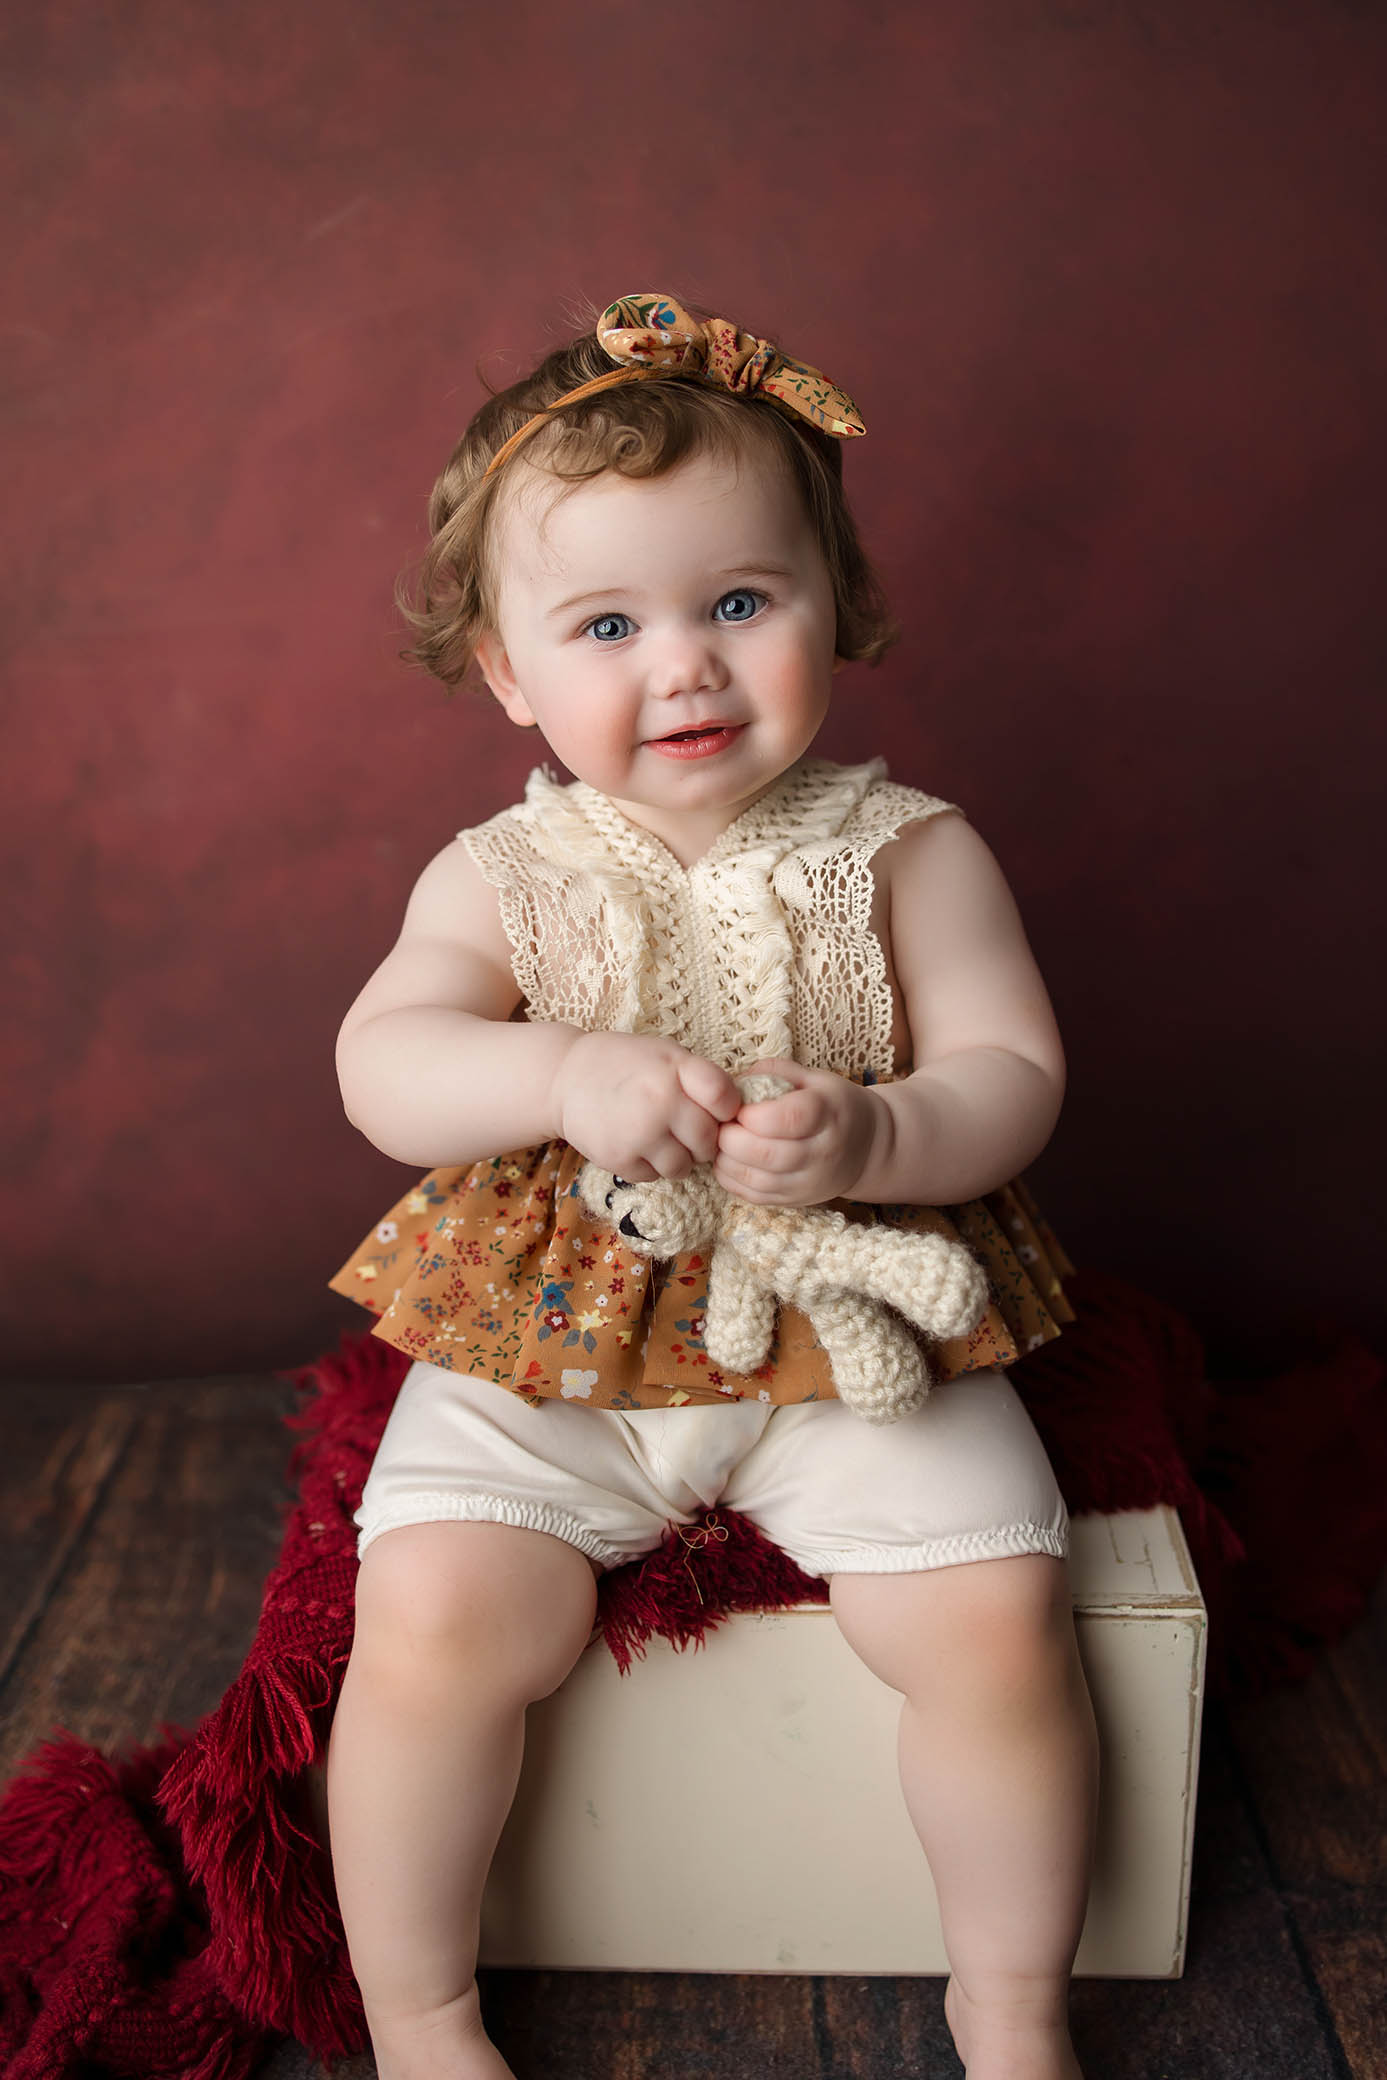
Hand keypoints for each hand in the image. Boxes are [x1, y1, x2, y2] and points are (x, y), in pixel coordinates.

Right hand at [548, 1031, 741, 1180]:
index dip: (727, 1111)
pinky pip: (654, 1177)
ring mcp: (639, 1133)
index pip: (726, 1100)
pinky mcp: (619, 1159)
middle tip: (686, 1131)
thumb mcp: (666, 1055)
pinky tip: (636, 1144)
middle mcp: (660, 1101)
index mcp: (675, 1069)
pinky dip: (649, 1166)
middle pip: (708, 1142)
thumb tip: (739, 1116)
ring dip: (678, 1159)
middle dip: (703, 1142)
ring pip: (684, 1167)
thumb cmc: (625, 1064)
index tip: (716, 1111)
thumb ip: (701, 1079)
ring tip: (660, 1138)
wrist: (565, 1078)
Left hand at [713, 1059, 887, 1205]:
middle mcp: (823, 1152)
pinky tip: (728, 1160)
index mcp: (829, 1113)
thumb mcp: (814, 1078)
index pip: (790, 1118)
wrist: (866, 1147)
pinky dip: (731, 1179)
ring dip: (727, 1160)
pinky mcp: (796, 1200)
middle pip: (769, 1154)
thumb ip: (775, 1072)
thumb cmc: (832, 1106)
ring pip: (758, 1180)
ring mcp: (810, 1182)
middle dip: (732, 1138)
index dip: (754, 1114)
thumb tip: (735, 1082)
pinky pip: (755, 1196)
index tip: (738, 1107)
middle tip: (722, 1125)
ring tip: (723, 1141)